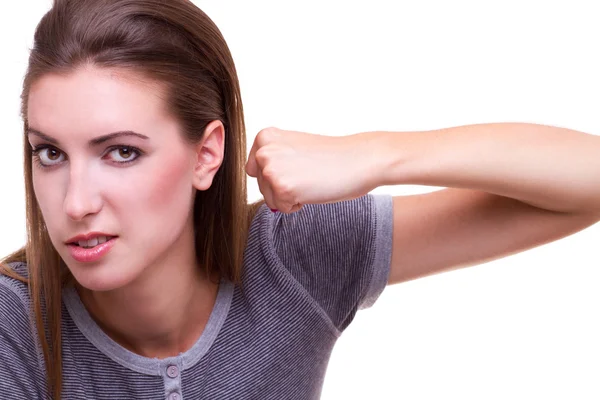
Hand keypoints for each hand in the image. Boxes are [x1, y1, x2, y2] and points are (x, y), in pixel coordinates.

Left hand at [245, 127, 379, 212]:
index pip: (255, 170)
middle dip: (283, 186)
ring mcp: (271, 169)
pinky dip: (297, 205)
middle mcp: (263, 150)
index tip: (299, 165)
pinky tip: (312, 189)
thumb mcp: (293, 147)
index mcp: (265, 137)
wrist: (359, 159)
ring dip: (290, 196)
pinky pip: (282, 209)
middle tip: (308, 173)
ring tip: (310, 179)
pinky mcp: (282, 187)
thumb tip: (256, 176)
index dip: (278, 174)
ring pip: (270, 199)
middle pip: (261, 186)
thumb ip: (272, 157)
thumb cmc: (331, 156)